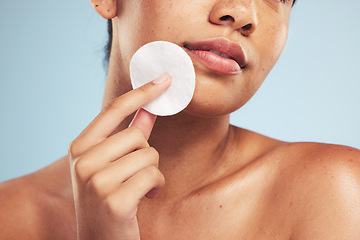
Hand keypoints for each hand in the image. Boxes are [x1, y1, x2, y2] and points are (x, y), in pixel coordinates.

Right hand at [68, 74, 170, 239]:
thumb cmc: (107, 198)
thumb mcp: (110, 164)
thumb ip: (128, 134)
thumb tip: (149, 108)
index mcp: (79, 147)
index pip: (113, 110)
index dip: (141, 92)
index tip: (164, 79)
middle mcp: (82, 161)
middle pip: (137, 135)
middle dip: (146, 155)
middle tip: (135, 174)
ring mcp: (96, 181)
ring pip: (148, 155)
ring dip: (151, 173)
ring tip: (136, 189)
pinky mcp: (114, 201)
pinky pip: (153, 176)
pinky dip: (155, 187)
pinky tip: (142, 200)